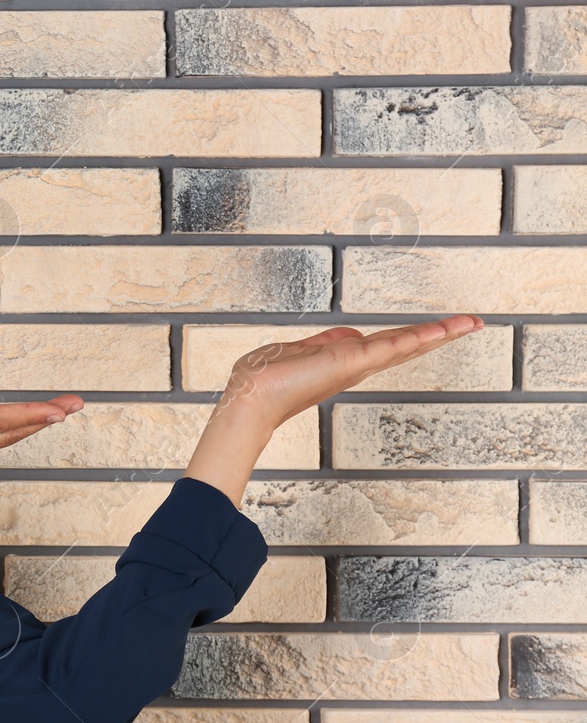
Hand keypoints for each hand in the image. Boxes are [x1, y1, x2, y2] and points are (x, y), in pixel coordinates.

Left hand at [183, 314, 486, 507]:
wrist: (251, 400)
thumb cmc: (263, 380)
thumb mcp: (295, 352)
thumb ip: (322, 343)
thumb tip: (349, 335)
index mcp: (341, 362)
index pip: (383, 346)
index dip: (409, 338)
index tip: (434, 330)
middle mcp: (355, 366)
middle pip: (403, 345)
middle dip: (436, 335)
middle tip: (469, 324)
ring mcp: (358, 365)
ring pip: (405, 344)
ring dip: (439, 333)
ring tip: (470, 322)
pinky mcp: (354, 362)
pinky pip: (394, 345)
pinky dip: (421, 336)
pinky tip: (446, 329)